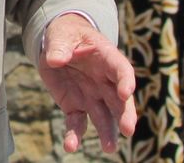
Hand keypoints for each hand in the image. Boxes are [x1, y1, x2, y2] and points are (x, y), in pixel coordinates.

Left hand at [37, 13, 136, 153]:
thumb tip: (54, 59)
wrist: (58, 44)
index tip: (125, 93)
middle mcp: (104, 82)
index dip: (125, 81)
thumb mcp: (61, 34)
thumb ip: (59, 47)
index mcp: (106, 59)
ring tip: (109, 148)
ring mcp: (92, 96)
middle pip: (119, 100)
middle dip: (124, 115)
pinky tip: (71, 146)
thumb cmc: (66, 35)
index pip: (122, 70)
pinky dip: (74, 135)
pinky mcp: (76, 106)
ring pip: (103, 118)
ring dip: (107, 133)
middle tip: (128, 129)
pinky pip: (77, 123)